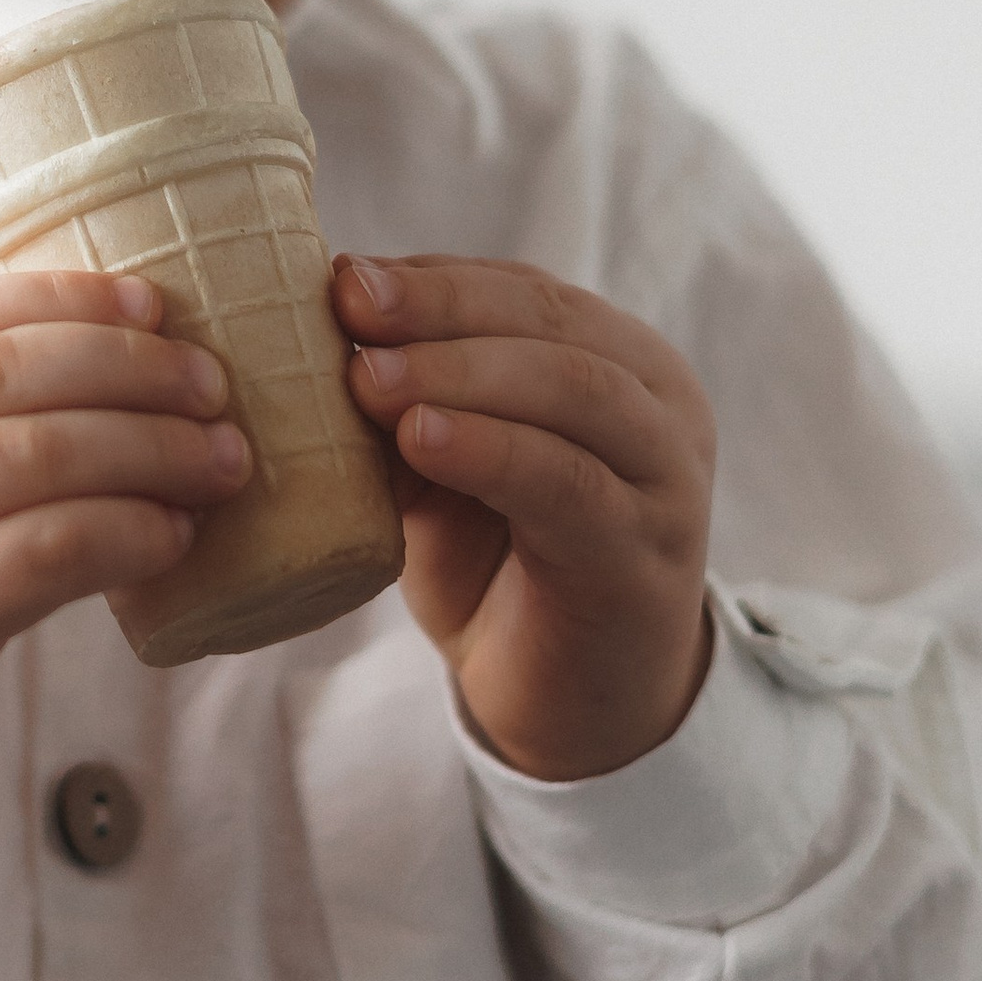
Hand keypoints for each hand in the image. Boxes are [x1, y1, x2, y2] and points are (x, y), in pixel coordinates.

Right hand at [0, 274, 247, 916]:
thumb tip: (64, 363)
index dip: (63, 299)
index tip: (151, 301)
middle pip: (3, 371)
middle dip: (130, 367)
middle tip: (213, 384)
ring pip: (37, 454)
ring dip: (152, 450)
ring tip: (222, 461)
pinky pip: (45, 556)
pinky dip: (126, 534)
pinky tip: (171, 538)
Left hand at [332, 255, 714, 778]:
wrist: (570, 705)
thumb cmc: (500, 567)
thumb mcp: (445, 464)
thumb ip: (410, 395)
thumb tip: (316, 312)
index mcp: (619, 361)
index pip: (526, 291)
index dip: (436, 278)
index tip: (343, 275)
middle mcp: (660, 407)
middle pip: (552, 325)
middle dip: (441, 310)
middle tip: (349, 311)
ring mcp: (664, 481)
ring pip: (573, 391)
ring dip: (461, 374)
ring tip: (368, 380)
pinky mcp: (643, 559)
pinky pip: (569, 485)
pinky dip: (491, 450)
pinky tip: (421, 440)